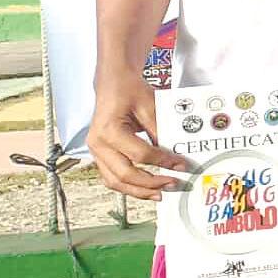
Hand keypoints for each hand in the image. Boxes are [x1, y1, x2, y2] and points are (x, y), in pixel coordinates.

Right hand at [90, 69, 191, 199]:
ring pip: (114, 182)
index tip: (181, 165)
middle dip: (150, 184)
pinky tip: (145, 188)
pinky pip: (112, 177)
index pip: (140, 154)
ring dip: (138, 191)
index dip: (163, 162)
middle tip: (173, 184)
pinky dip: (129, 185)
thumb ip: (160, 130)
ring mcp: (96, 151)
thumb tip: (175, 153)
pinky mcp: (100, 155)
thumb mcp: (150, 105)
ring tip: (160, 194)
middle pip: (123, 175)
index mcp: (108, 130)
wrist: (113, 83)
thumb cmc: (129, 90)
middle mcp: (98, 144)